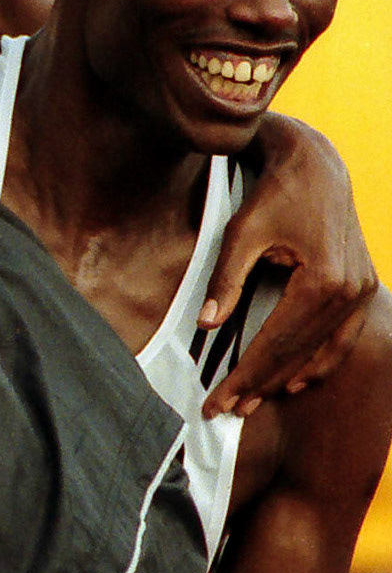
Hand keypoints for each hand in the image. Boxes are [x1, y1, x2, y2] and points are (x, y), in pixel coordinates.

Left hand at [201, 115, 375, 417]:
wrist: (315, 163)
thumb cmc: (274, 192)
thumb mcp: (242, 231)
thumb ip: (227, 279)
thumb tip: (207, 323)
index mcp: (321, 281)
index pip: (275, 344)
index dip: (243, 376)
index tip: (216, 400)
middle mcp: (349, 292)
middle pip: (297, 353)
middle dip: (259, 384)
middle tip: (226, 409)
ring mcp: (362, 291)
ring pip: (321, 351)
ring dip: (287, 379)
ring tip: (253, 400)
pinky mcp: (364, 286)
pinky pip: (342, 338)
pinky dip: (318, 362)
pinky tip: (295, 380)